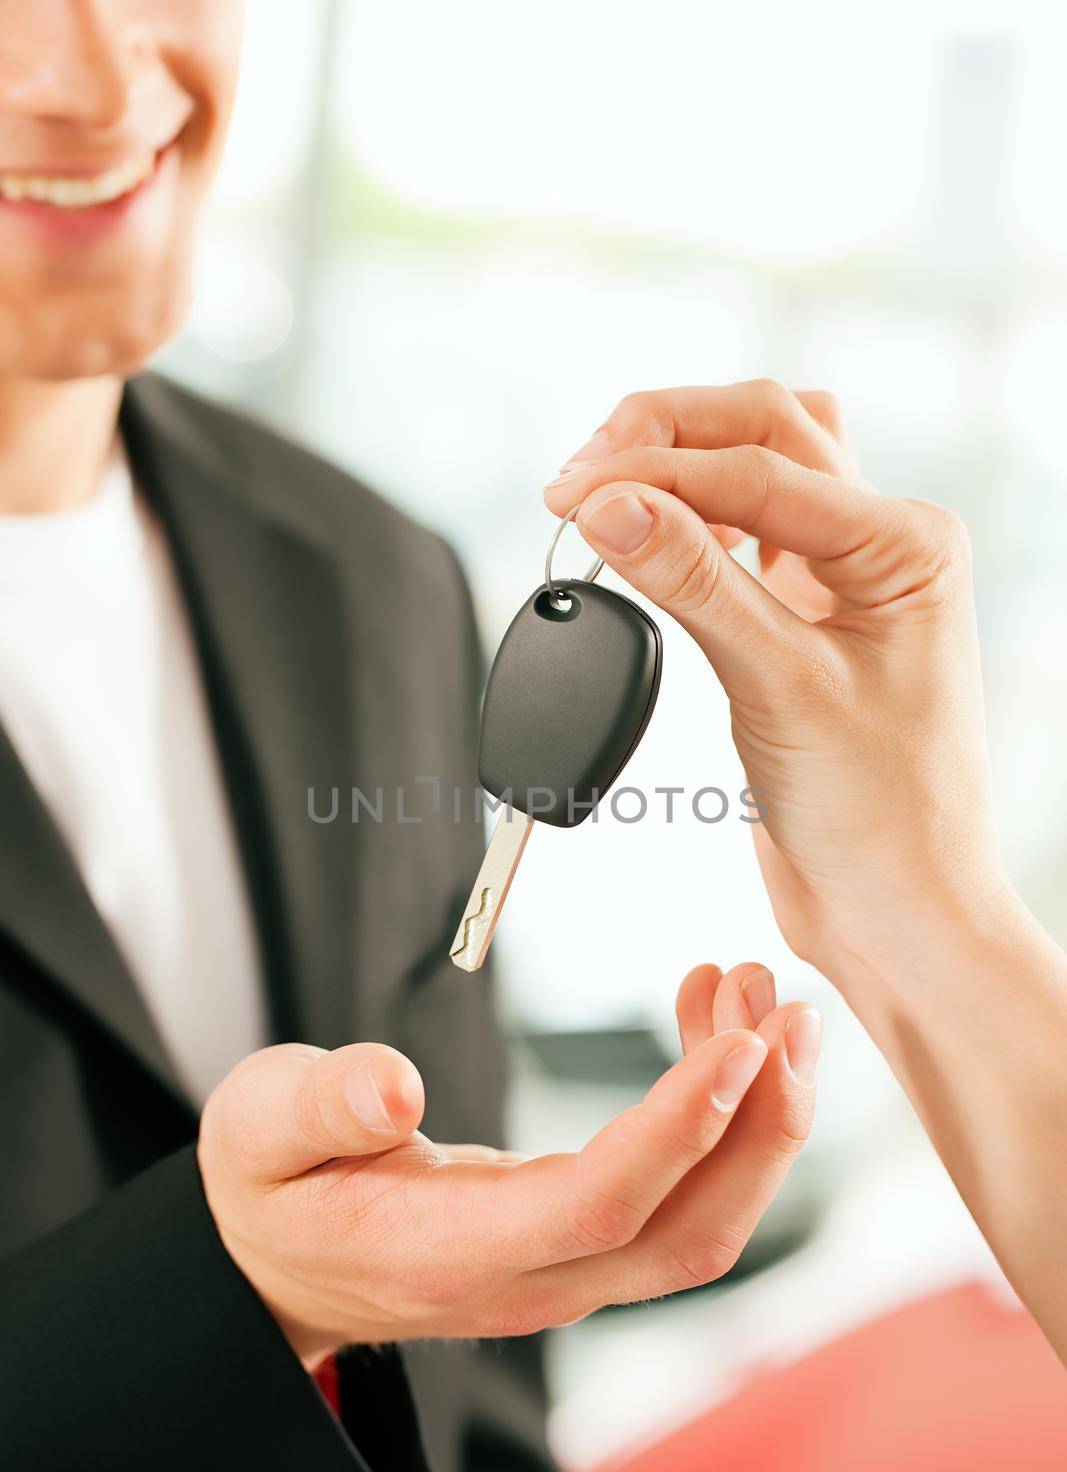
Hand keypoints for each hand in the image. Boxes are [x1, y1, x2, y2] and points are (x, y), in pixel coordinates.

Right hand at [198, 962, 818, 1367]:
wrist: (285, 1266)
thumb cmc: (274, 1191)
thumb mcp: (257, 1132)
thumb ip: (318, 1105)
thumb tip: (393, 1085)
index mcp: (448, 1252)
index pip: (598, 1206)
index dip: (678, 1131)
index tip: (738, 1042)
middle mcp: (530, 1279)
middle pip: (688, 1233)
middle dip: (759, 1124)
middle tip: (784, 1005)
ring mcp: (567, 1271)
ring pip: (702, 1221)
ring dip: (756, 1116)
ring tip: (762, 997)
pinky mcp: (585, 1242)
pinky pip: (678, 1194)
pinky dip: (717, 1115)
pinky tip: (711, 1026)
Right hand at [543, 382, 1011, 981]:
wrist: (896, 912)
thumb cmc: (882, 818)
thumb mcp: (779, 688)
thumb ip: (693, 583)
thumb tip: (611, 503)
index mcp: (907, 544)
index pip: (760, 469)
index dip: (655, 473)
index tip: (569, 497)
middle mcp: (881, 544)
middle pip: (764, 430)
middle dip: (666, 436)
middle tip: (578, 477)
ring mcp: (843, 579)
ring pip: (755, 469)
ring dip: (679, 463)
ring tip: (602, 495)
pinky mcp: (801, 619)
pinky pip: (740, 536)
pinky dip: (686, 522)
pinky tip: (643, 539)